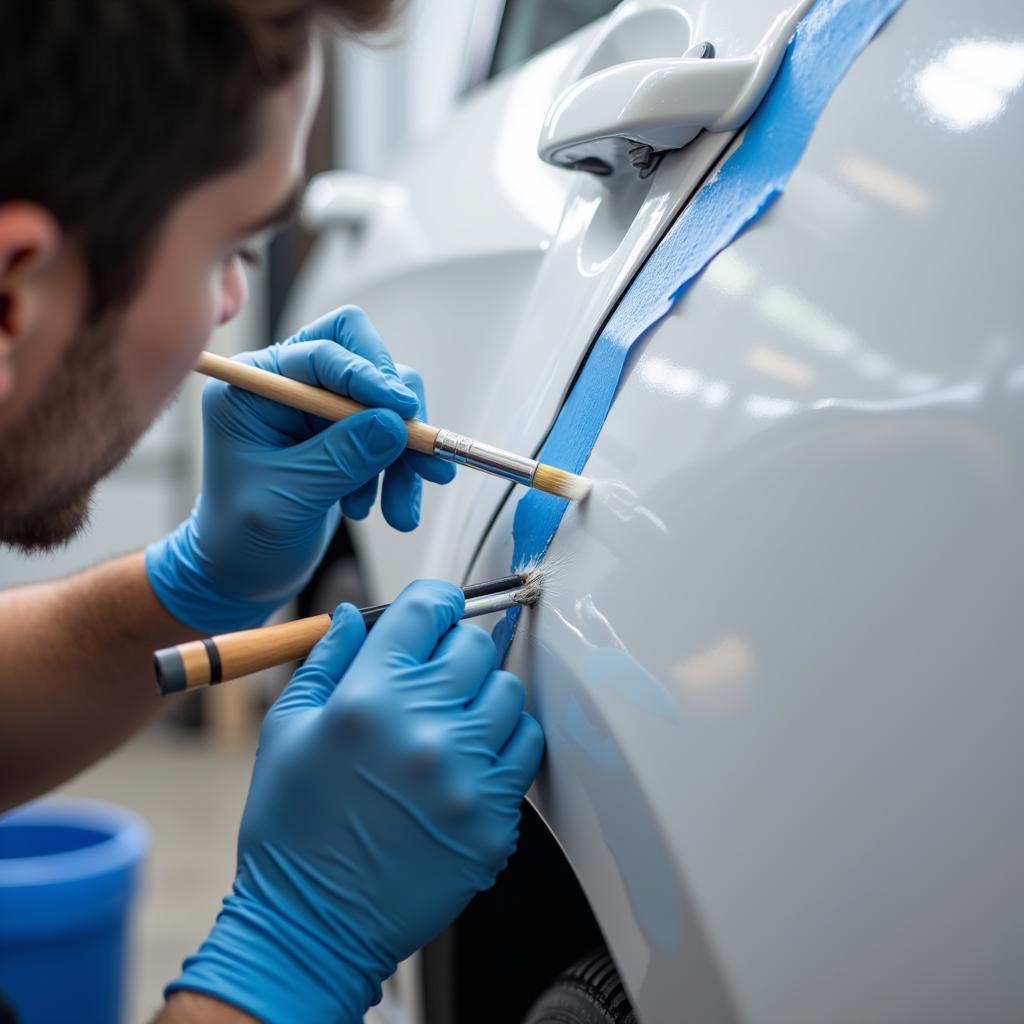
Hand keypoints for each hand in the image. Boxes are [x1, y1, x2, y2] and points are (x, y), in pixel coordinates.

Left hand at [146, 306, 454, 631]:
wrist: (240, 574)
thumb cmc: (242, 538)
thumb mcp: (289, 499)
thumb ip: (341, 458)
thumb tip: (395, 424)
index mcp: (253, 387)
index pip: (322, 352)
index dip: (369, 376)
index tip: (406, 413)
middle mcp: (287, 386)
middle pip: (364, 361)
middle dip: (397, 412)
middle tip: (420, 456)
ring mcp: (316, 410)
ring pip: (386, 403)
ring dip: (404, 454)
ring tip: (399, 510)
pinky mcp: (340, 434)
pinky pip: (389, 434)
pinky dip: (400, 470)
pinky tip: (390, 509)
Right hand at [166, 580, 543, 1022]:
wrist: (312, 928)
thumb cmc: (292, 831)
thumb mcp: (288, 732)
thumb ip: (327, 660)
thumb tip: (354, 615)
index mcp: (368, 699)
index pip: (426, 610)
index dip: (434, 601)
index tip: (436, 610)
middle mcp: (423, 729)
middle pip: (474, 645)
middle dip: (454, 648)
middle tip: (436, 673)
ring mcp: (465, 775)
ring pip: (509, 691)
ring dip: (483, 694)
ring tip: (453, 719)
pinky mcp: (494, 818)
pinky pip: (526, 748)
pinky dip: (506, 741)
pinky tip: (472, 756)